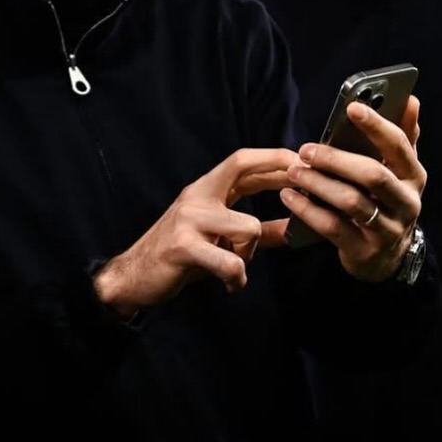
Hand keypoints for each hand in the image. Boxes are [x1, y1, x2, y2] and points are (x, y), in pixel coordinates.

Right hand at [93, 147, 295, 315]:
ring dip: (250, 252)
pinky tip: (229, 283)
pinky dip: (236, 277)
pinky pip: (231, 261)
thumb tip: (291, 229)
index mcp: (204, 190)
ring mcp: (189, 219)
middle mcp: (196, 196)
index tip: (302, 160)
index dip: (272, 157)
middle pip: (240, 166)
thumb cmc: (180, 256)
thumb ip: (255, 232)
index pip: (241, 161)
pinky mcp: (184, 246)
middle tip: (306, 184)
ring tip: (235, 267)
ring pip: (248, 225)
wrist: (134, 275)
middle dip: (278, 170)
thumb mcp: (218, 239)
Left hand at [279, 96, 425, 282]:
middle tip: (306, 149)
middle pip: (373, 175)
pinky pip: (333, 228)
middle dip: (336, 159)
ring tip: (294, 171)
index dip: (376, 126)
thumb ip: (401, 137)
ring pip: (352, 202)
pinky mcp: (365, 251)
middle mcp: (406, 203)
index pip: (398, 146)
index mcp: (414, 176)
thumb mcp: (398, 171)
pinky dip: (308, 211)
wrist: (387, 257)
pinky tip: (289, 197)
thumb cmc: (386, 200)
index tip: (351, 107)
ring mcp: (387, 230)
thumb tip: (411, 100)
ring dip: (318, 184)